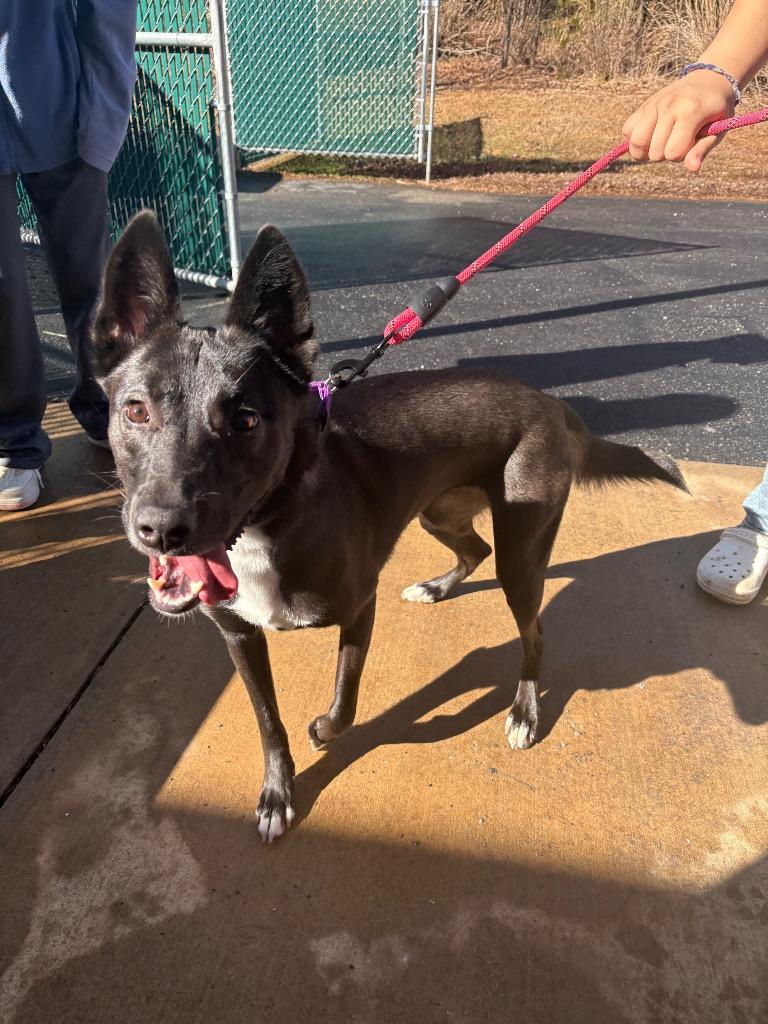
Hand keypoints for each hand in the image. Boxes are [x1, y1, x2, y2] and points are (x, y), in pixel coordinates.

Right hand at [622, 72, 736, 171]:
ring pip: (636, 143)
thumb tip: (693, 169)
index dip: (681, 156)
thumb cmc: (715, 111)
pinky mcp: (644, 105)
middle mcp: (669, 106)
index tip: (690, 144)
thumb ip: (702, 150)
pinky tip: (649, 135)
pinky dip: (634, 139)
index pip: (673, 153)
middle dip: (665, 155)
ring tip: (659, 144)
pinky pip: (627, 130)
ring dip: (646, 151)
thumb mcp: (717, 130)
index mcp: (690, 112)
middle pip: (655, 152)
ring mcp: (654, 104)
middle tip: (677, 141)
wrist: (708, 81)